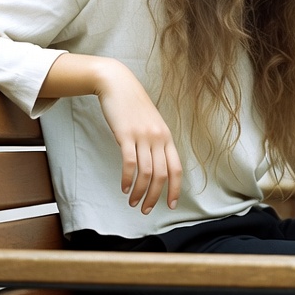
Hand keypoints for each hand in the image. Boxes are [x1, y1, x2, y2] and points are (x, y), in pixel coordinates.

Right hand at [93, 60, 181, 213]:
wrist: (118, 84)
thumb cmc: (133, 105)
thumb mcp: (151, 123)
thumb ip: (155, 142)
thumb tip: (155, 165)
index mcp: (166, 137)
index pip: (176, 169)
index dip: (175, 189)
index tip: (171, 205)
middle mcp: (158, 138)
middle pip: (161, 175)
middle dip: (155, 197)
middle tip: (146, 211)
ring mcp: (143, 136)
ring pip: (146, 172)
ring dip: (140, 192)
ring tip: (133, 203)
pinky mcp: (126, 134)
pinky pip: (130, 163)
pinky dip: (128, 179)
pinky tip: (124, 188)